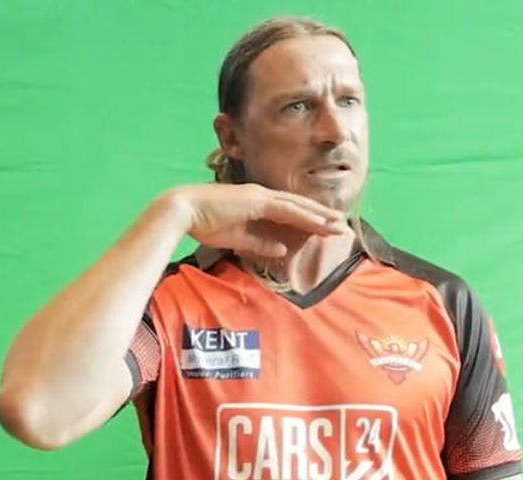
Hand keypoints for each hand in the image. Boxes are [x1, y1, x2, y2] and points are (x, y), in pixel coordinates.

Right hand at [164, 183, 344, 256]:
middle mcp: (260, 195)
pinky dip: (306, 216)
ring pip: (297, 206)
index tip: (324, 227)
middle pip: (298, 205)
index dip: (308, 217)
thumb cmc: (202, 223)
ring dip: (319, 216)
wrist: (182, 211)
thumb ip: (260, 242)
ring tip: (338, 224)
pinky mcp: (256, 201)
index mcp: (254, 202)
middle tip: (340, 224)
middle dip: (320, 215)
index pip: (287, 210)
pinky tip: (320, 223)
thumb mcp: (237, 238)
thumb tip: (283, 247)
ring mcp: (259, 196)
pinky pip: (287, 210)